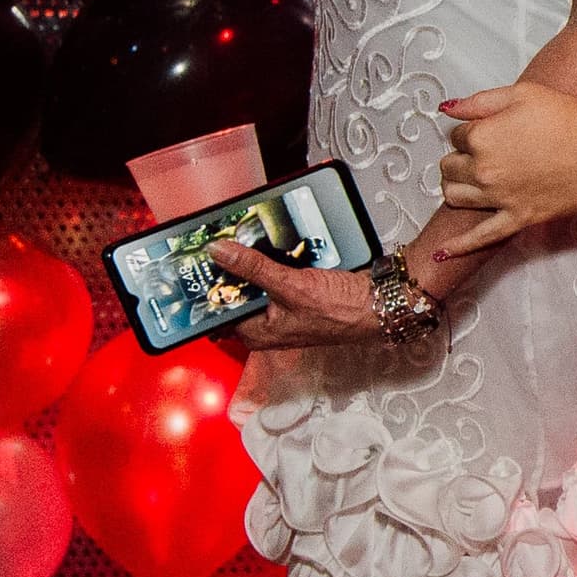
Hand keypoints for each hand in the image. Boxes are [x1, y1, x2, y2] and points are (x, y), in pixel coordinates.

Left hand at [206, 241, 387, 349]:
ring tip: (244, 242)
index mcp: (257, 333)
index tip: (198, 263)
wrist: (378, 305)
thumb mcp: (289, 286)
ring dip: (252, 265)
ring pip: (256, 284)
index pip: (217, 312)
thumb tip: (219, 252)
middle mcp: (267, 325)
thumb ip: (252, 268)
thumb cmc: (340, 310)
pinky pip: (275, 278)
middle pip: (236, 295)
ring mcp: (283, 310)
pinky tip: (271, 248)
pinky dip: (272, 263)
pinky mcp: (297, 296)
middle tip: (220, 244)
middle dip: (230, 271)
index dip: (207, 289)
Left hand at [433, 82, 576, 256]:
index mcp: (481, 137)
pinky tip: (442, 251)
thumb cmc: (569, 115)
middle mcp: (484, 170)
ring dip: (456, 186)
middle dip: (459, 158)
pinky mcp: (519, 218)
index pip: (455, 137)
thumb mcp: (522, 93)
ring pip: (455, 197)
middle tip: (483, 152)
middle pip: (449, 168)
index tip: (491, 129)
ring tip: (471, 180)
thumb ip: (478, 101)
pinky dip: (459, 245)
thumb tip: (446, 109)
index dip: (472, 131)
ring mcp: (500, 198)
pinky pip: (481, 237)